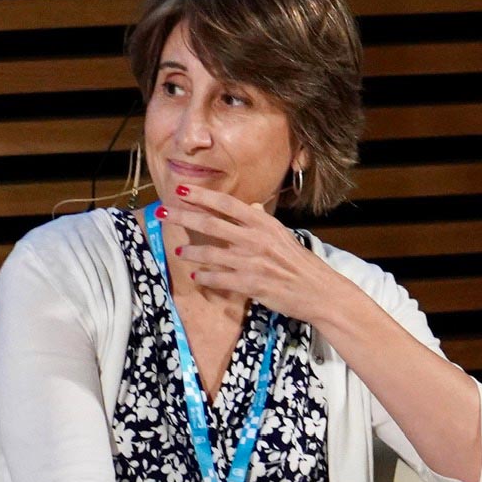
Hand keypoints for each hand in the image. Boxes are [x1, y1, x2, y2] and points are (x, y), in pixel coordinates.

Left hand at [160, 184, 348, 323]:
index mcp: (263, 223)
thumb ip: (262, 220)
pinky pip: (219, 279)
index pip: (226, 204)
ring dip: (191, 251)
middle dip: (183, 216)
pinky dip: (205, 277)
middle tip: (163, 212)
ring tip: (179, 250)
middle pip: (211, 224)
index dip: (201, 196)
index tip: (181, 190)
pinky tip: (197, 277)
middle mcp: (255, 239)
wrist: (318, 291)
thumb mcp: (282, 235)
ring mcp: (252, 262)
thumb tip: (249, 206)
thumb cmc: (299, 262)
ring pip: (210, 253)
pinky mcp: (250, 284)